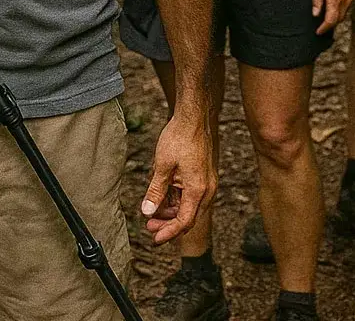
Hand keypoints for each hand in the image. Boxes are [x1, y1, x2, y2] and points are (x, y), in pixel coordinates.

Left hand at [141, 106, 214, 243]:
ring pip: (190, 206)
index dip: (168, 233)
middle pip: (188, 217)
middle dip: (168, 224)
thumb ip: (155, 191)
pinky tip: (163, 195)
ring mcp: (207, 182)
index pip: (183, 221)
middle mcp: (207, 189)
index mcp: (198, 189)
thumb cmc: (179, 137)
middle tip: (149, 227)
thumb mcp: (162, 166)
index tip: (154, 239)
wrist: (193, 117)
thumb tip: (147, 212)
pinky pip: (192, 195)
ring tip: (153, 210)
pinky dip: (178, 199)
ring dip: (172, 211)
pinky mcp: (204, 176)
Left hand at [313, 0, 354, 34]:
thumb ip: (317, 0)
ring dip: (336, 17)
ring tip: (327, 18)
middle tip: (321, 27)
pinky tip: (336, 6)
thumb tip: (316, 14)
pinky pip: (349, 4)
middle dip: (330, 24)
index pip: (331, 20)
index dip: (324, 28)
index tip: (318, 32)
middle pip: (339, 18)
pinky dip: (342, 9)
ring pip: (345, 12)